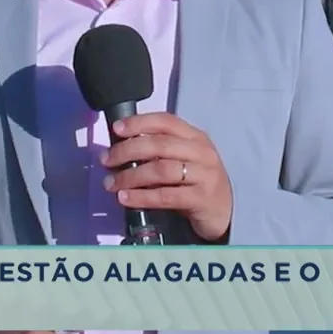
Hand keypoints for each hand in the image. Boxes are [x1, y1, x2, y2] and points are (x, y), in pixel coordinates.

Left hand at [102, 112, 233, 241]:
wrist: (226, 211)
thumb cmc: (197, 183)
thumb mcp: (184, 160)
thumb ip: (160, 151)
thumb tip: (121, 148)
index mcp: (196, 137)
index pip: (165, 121)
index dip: (139, 122)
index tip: (116, 129)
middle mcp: (202, 152)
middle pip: (159, 145)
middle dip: (127, 150)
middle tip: (107, 160)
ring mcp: (204, 175)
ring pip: (161, 170)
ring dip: (131, 176)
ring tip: (112, 183)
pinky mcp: (202, 198)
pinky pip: (166, 196)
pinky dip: (142, 197)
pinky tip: (126, 198)